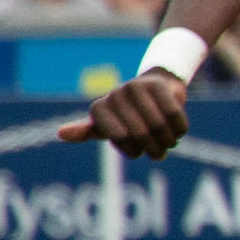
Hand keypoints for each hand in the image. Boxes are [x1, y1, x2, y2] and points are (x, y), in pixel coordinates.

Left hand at [56, 69, 189, 158]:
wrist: (155, 89)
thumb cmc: (127, 115)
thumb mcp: (106, 126)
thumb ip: (86, 132)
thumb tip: (60, 133)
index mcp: (98, 109)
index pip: (119, 139)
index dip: (133, 151)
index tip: (136, 152)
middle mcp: (114, 94)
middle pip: (140, 133)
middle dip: (154, 149)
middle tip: (159, 154)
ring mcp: (136, 87)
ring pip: (158, 125)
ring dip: (168, 141)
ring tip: (169, 143)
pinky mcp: (158, 85)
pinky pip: (173, 114)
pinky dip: (179, 129)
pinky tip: (178, 131)